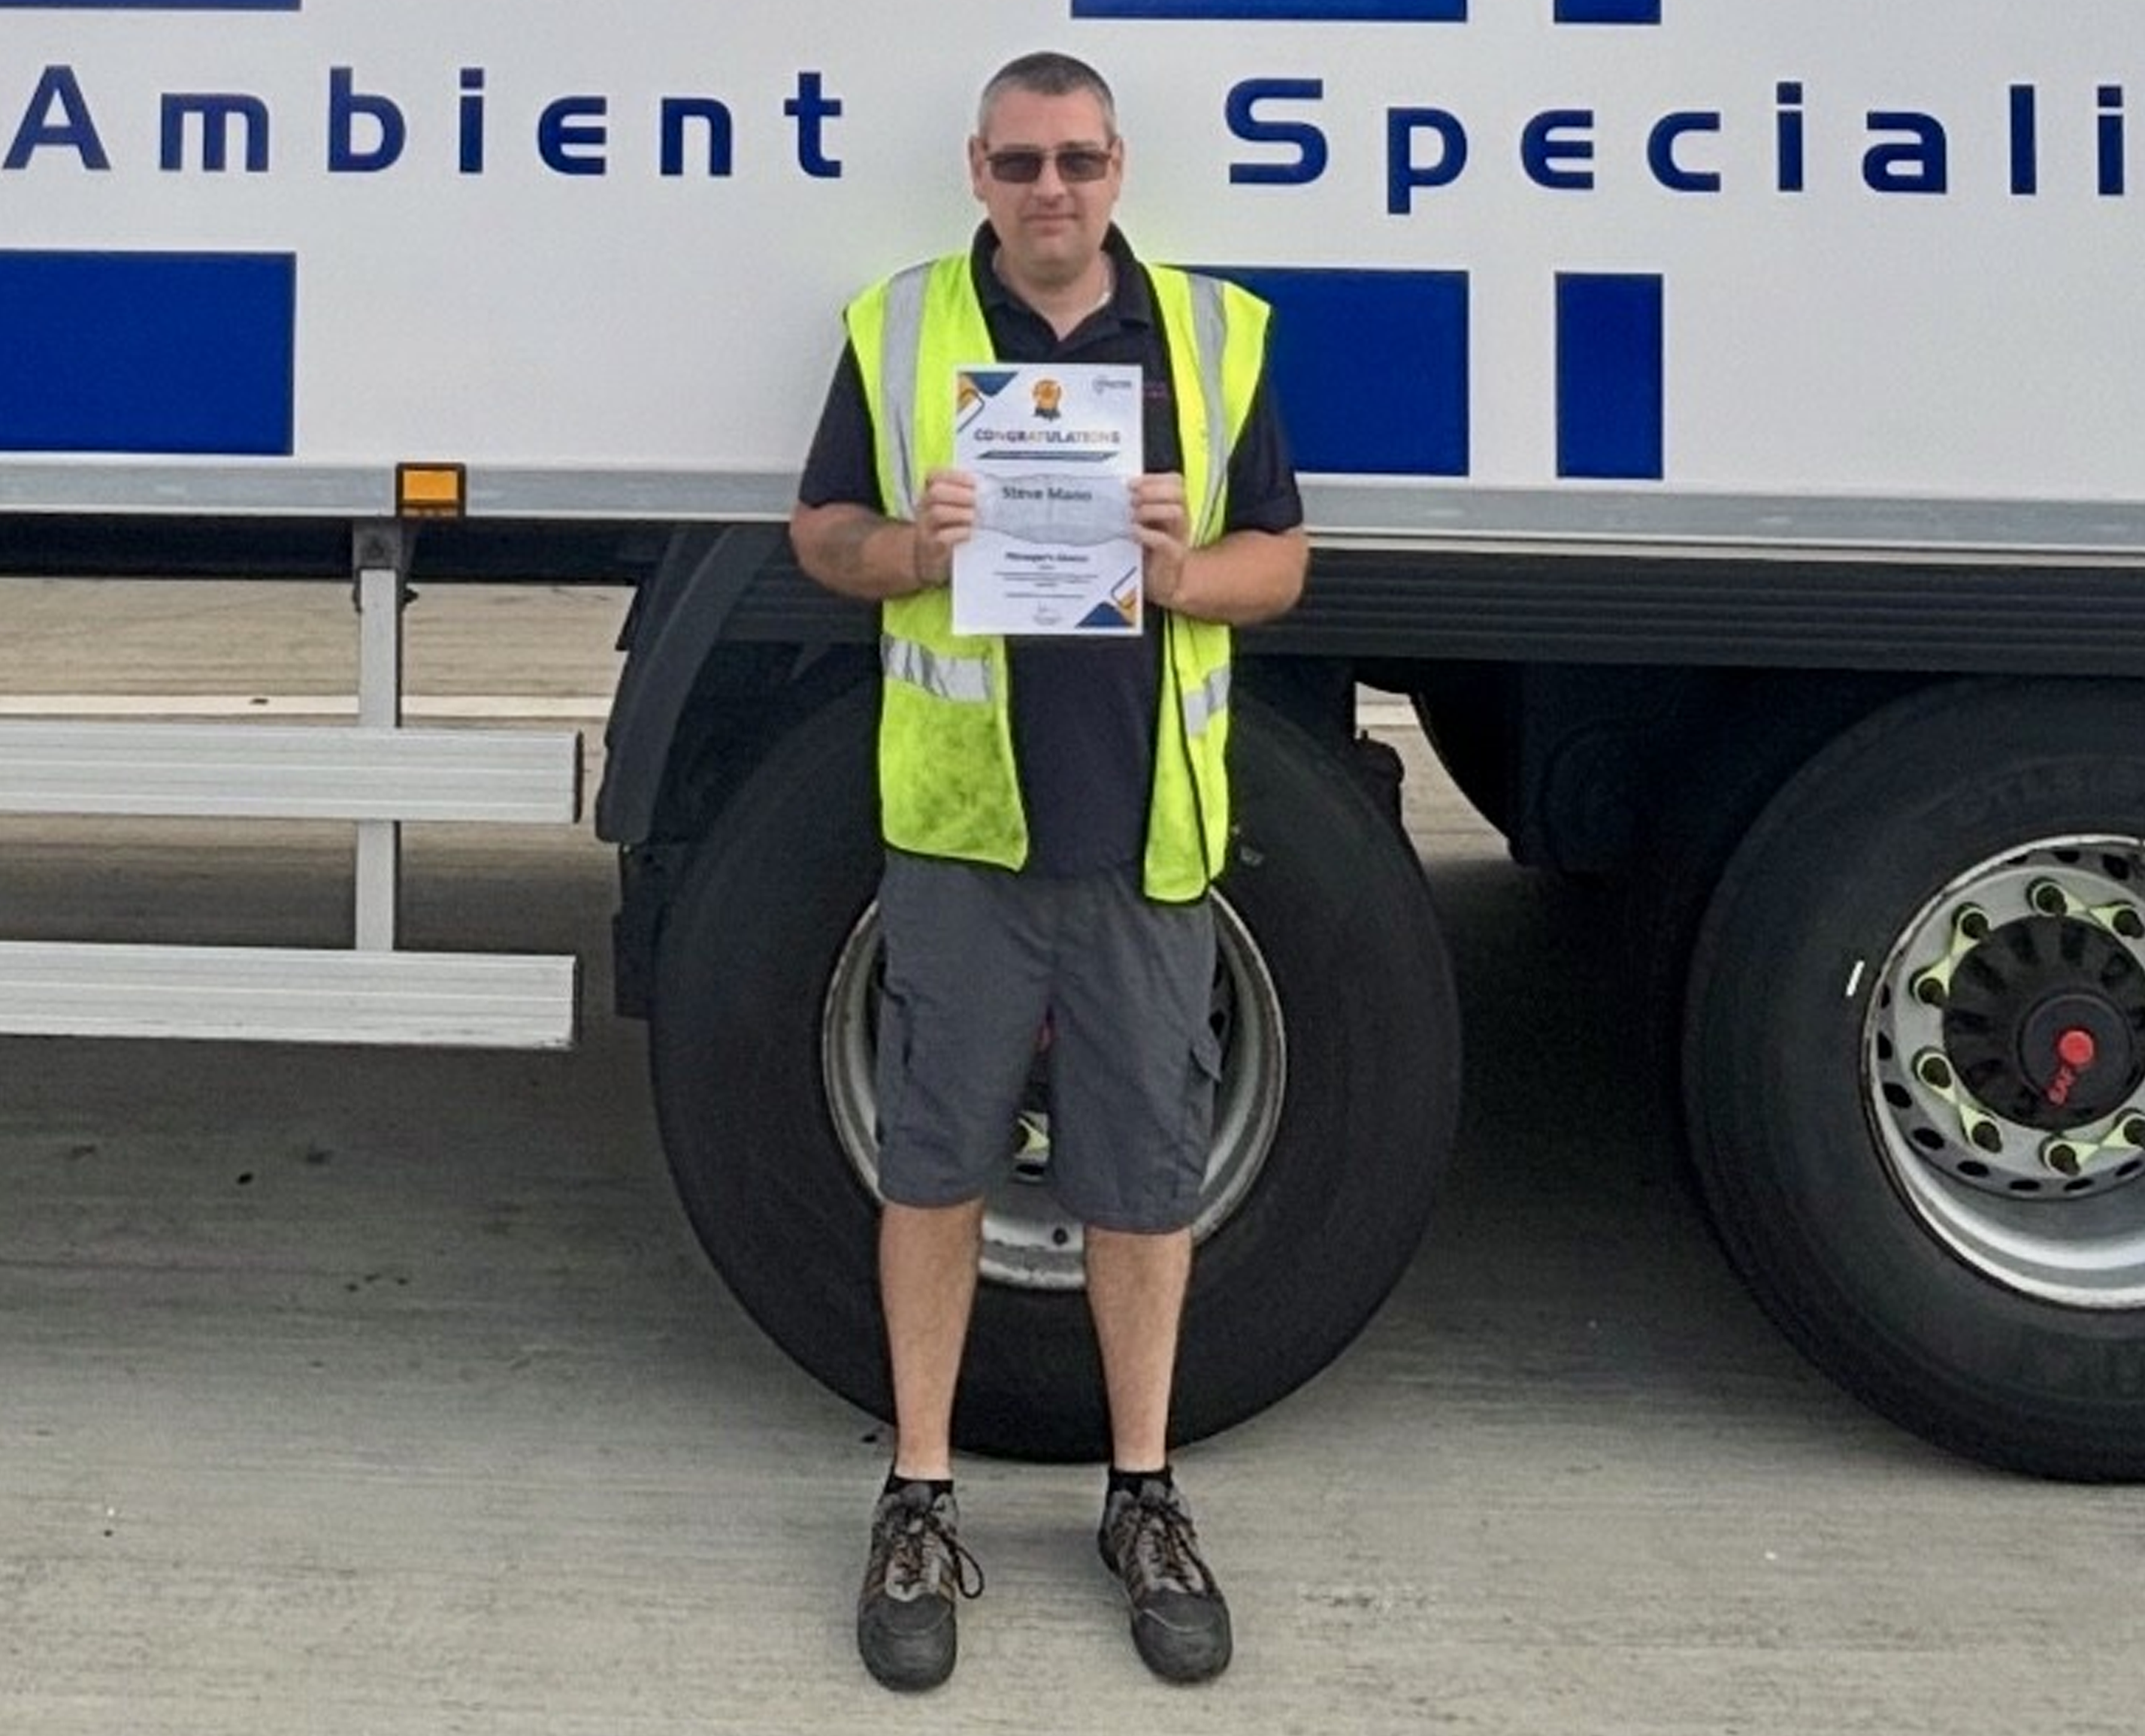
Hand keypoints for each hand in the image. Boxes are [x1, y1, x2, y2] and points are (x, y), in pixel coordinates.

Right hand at [913, 468, 976, 587]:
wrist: (929, 561)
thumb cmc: (947, 531)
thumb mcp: (952, 511)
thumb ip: (965, 497)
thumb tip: (987, 488)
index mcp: (929, 494)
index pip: (934, 476)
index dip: (954, 476)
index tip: (973, 481)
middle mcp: (923, 509)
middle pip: (935, 493)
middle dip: (960, 494)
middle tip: (977, 500)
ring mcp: (925, 529)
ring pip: (937, 513)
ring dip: (961, 513)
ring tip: (975, 517)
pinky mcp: (932, 548)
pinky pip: (942, 537)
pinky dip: (959, 532)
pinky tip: (970, 533)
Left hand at [1130, 473, 1191, 607]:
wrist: (1162, 584)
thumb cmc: (1149, 552)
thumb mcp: (1143, 525)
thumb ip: (1135, 508)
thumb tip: (1115, 493)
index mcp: (1174, 507)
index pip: (1174, 481)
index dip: (1153, 478)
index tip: (1130, 483)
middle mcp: (1181, 519)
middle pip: (1178, 492)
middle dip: (1152, 491)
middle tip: (1131, 499)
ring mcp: (1180, 537)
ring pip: (1176, 512)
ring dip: (1151, 510)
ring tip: (1132, 516)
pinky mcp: (1174, 556)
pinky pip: (1165, 541)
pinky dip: (1147, 534)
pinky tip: (1133, 532)